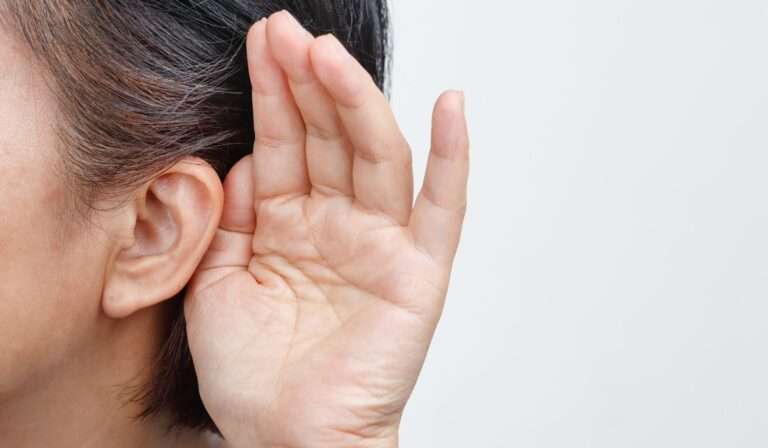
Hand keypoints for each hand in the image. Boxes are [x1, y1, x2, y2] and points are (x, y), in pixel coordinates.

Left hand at [184, 10, 469, 447]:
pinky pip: (442, 209)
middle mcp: (338, 225)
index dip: (274, 93)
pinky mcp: (419, 273)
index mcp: (289, 225)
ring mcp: (381, 244)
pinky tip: (450, 107)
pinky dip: (452, 159)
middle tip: (290, 34)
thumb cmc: (253, 376)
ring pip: (375, 158)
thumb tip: (246, 158)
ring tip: (329, 56)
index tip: (262, 43)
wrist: (287, 440)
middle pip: (329, 137)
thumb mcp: (216, 282)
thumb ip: (232, 218)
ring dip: (357, 104)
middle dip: (309, 83)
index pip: (285, 143)